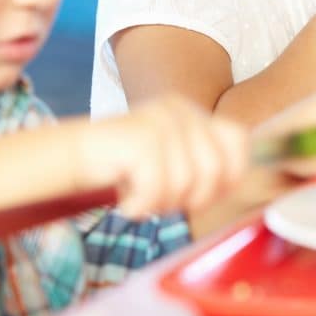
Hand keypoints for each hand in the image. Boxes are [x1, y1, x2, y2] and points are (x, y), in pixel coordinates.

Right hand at [77, 95, 248, 217]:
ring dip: (162, 205)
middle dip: (194, 199)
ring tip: (141, 198)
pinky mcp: (141, 137)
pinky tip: (127, 202)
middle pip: (216, 169)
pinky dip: (141, 206)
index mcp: (194, 112)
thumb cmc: (126, 169)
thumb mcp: (174, 161)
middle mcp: (181, 109)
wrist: (73, 157)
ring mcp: (161, 120)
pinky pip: (158, 189)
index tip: (205, 195)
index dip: (230, 175)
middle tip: (165, 202)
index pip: (238, 140)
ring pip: (186, 184)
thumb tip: (241, 183)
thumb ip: (205, 165)